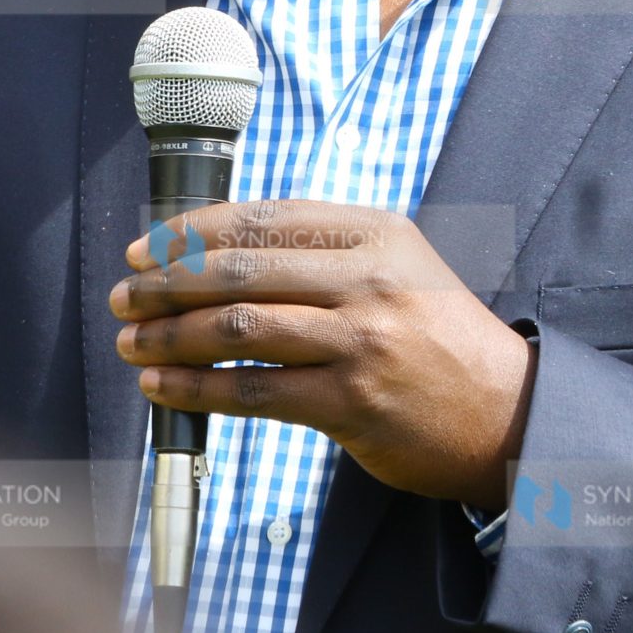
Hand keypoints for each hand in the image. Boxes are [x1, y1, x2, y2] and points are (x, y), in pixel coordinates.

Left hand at [112, 201, 535, 509]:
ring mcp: (361, 341)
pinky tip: (162, 387)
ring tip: (131, 342)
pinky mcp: (351, 403)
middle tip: (126, 295)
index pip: (261, 219)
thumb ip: (320, 250)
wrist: (506, 414)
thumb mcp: (394, 266)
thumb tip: (214, 249)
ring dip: (170, 336)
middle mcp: (367, 279)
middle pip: (239, 271)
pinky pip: (252, 392)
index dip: (191, 232)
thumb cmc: (435, 336)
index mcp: (373, 233)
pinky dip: (196, 388)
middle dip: (166, 283)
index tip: (146, 247)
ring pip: (237, 329)